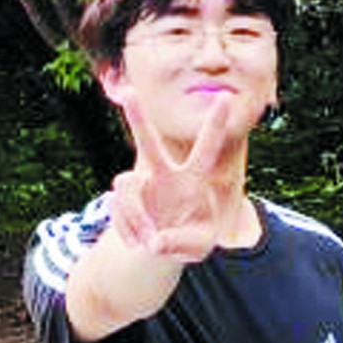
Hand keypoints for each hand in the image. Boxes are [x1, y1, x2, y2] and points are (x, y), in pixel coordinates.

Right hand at [110, 92, 232, 263]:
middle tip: (128, 93)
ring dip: (134, 216)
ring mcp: (141, 185)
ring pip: (125, 186)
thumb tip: (155, 241)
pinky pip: (117, 209)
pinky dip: (127, 231)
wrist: (164, 249)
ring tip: (148, 243)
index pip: (205, 148)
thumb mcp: (200, 246)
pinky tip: (139, 243)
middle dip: (138, 120)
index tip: (225, 98)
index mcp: (194, 178)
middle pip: (149, 144)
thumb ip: (183, 242)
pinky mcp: (121, 199)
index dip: (214, 124)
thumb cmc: (192, 240)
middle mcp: (165, 174)